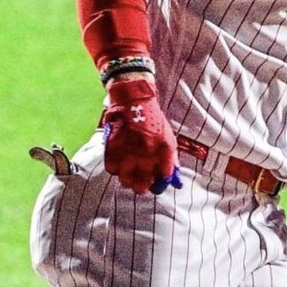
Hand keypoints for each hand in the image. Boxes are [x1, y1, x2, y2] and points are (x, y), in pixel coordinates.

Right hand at [101, 78, 182, 195]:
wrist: (134, 100)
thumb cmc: (153, 120)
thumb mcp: (168, 138)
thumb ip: (171, 160)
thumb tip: (174, 181)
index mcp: (164, 151)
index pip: (163, 179)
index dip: (160, 185)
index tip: (156, 185)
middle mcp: (147, 155)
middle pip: (142, 186)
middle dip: (142, 186)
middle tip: (141, 182)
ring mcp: (128, 153)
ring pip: (125, 181)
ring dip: (127, 179)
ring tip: (129, 173)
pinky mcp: (113, 149)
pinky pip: (112, 169)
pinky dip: (115, 168)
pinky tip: (119, 161)